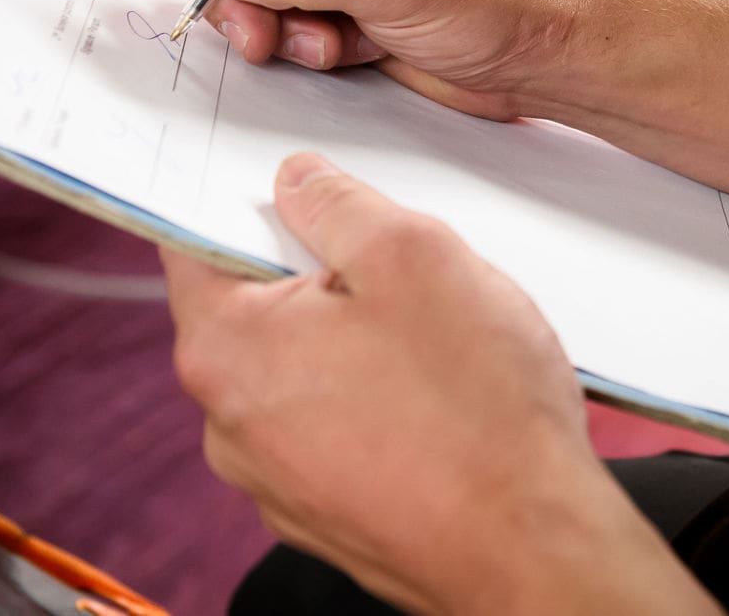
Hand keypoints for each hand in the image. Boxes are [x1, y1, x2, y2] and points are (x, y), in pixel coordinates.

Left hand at [162, 153, 722, 614]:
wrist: (536, 551)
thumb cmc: (475, 407)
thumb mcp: (412, 255)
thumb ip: (337, 204)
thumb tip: (295, 180)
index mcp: (227, 351)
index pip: (193, 244)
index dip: (238, 198)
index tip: (280, 178)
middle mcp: (229, 426)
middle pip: (254, 309)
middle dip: (318, 274)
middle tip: (397, 264)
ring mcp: (276, 482)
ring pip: (301, 371)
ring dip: (353, 341)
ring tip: (435, 340)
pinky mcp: (328, 517)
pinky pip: (334, 429)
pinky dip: (374, 402)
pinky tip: (440, 399)